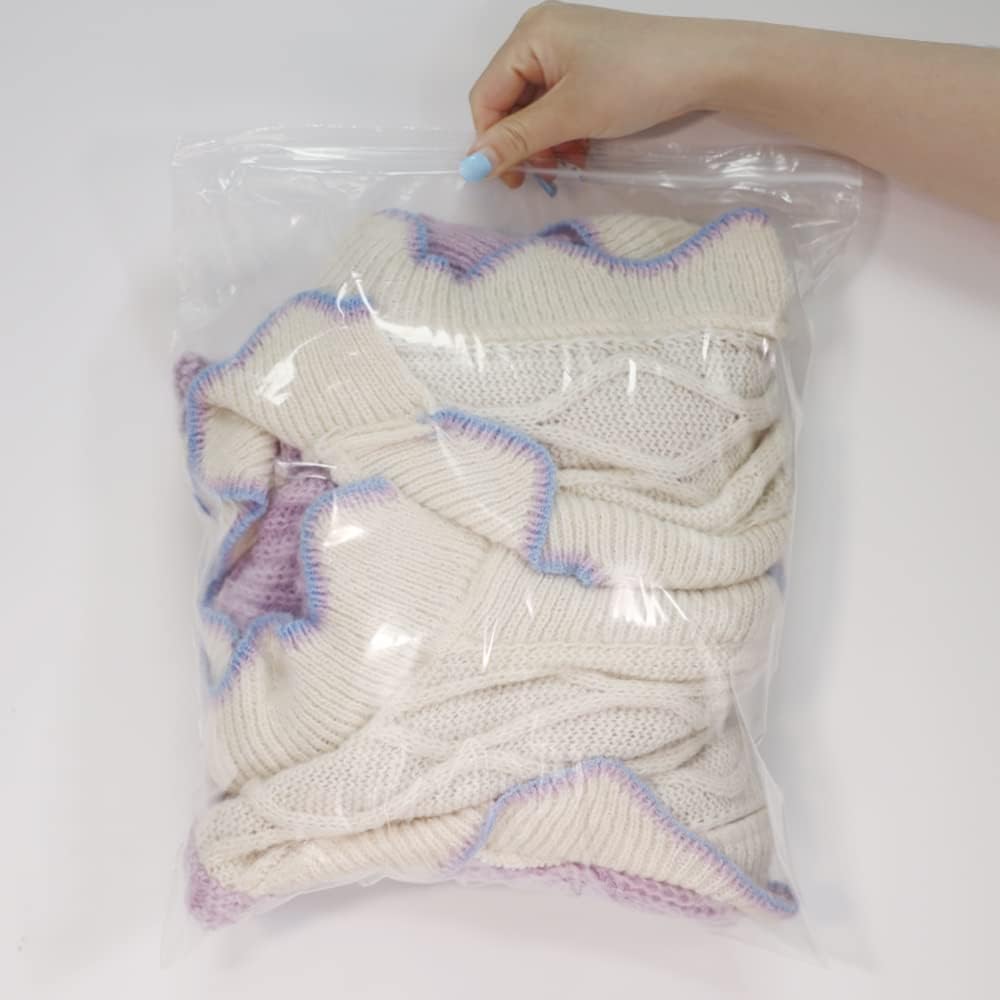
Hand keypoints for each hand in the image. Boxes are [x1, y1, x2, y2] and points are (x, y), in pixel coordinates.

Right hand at [464, 3, 744, 185]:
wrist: (706, 67)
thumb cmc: (635, 81)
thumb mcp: (571, 114)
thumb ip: (517, 140)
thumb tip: (470, 166)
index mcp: (529, 35)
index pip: (486, 97)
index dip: (490, 142)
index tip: (511, 181)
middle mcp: (541, 36)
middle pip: (508, 103)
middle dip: (523, 144)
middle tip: (545, 175)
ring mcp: (566, 50)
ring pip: (534, 109)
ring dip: (545, 143)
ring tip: (570, 164)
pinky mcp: (588, 65)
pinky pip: (558, 104)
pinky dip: (564, 132)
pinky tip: (582, 151)